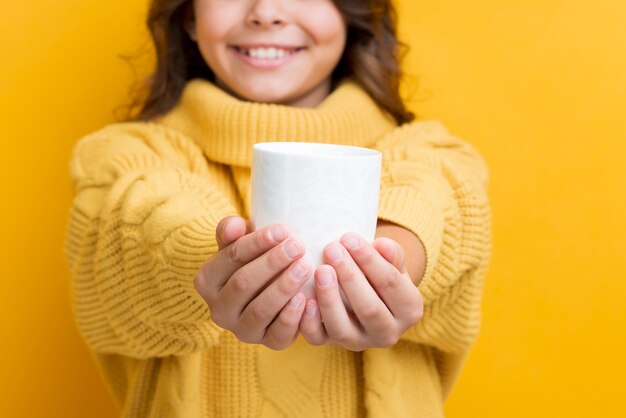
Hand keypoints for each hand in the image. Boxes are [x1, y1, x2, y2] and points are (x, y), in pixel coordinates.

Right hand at [194, 216, 310, 349]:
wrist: (269, 289)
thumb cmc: (253, 259)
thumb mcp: (239, 242)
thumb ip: (232, 231)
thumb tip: (236, 225)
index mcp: (207, 281)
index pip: (230, 258)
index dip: (256, 243)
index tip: (282, 229)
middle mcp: (219, 310)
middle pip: (243, 284)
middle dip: (272, 263)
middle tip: (298, 246)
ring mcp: (242, 330)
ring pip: (260, 310)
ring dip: (283, 287)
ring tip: (304, 267)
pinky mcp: (268, 343)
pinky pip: (279, 334)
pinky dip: (293, 317)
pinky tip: (307, 298)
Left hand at [299, 232, 422, 350]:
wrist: (365, 293)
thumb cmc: (378, 272)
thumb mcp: (391, 261)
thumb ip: (391, 253)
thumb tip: (381, 245)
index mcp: (409, 309)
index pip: (390, 284)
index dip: (370, 260)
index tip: (349, 238)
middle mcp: (388, 332)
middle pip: (369, 309)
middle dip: (349, 277)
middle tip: (331, 249)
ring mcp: (359, 342)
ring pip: (343, 329)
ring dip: (329, 299)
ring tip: (320, 270)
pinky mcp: (332, 344)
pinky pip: (317, 339)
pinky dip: (309, 321)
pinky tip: (304, 298)